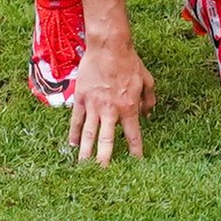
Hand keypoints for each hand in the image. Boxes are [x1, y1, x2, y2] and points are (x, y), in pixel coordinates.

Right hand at [67, 43, 155, 165]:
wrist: (108, 46)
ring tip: (84, 166)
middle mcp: (111, 110)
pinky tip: (72, 145)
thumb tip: (149, 114)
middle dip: (105, 159)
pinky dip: (74, 133)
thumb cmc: (129, 61)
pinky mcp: (81, 98)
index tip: (136, 164)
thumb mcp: (147, 80)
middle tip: (103, 173)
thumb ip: (149, 100)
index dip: (135, 151)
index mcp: (129, 108)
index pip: (133, 136)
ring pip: (89, 133)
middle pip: (107, 140)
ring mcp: (94, 105)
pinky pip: (76, 119)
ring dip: (86, 151)